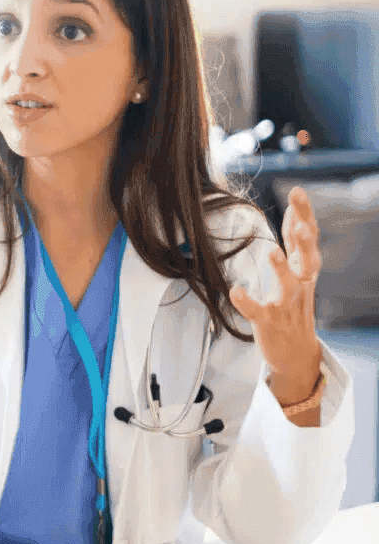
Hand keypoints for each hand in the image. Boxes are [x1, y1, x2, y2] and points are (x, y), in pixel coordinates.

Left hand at [229, 185, 322, 397]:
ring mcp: (285, 304)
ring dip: (281, 269)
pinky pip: (258, 312)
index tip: (297, 191)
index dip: (304, 214)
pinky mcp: (269, 323)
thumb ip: (295, 243)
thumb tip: (296, 212)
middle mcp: (300, 284)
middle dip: (304, 238)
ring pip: (287, 285)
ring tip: (272, 251)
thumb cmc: (294, 305)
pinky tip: (236, 291)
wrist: (296, 352)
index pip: (307, 237)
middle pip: (306, 257)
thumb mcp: (298, 271)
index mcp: (304, 269)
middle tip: (300, 222)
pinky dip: (247, 302)